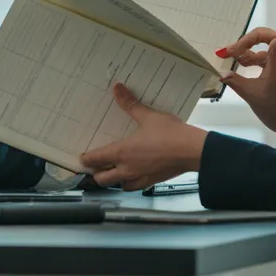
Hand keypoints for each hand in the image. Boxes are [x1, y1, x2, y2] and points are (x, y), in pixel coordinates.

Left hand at [79, 83, 207, 190]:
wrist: (192, 151)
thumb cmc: (171, 134)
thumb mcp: (148, 116)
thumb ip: (130, 104)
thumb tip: (117, 88)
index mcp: (122, 152)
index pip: (95, 160)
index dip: (86, 159)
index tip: (83, 157)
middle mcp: (127, 169)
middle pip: (101, 179)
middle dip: (96, 173)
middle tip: (96, 164)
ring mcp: (139, 178)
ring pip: (117, 185)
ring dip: (112, 179)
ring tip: (114, 170)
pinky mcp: (151, 182)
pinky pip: (133, 187)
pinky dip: (129, 183)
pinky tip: (134, 174)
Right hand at [219, 28, 275, 141]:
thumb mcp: (252, 96)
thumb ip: (235, 81)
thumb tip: (221, 73)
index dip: (263, 36)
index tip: (257, 38)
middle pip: (269, 38)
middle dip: (247, 41)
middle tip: (230, 50)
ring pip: (266, 48)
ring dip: (249, 50)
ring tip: (231, 57)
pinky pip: (267, 57)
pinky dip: (253, 58)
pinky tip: (241, 64)